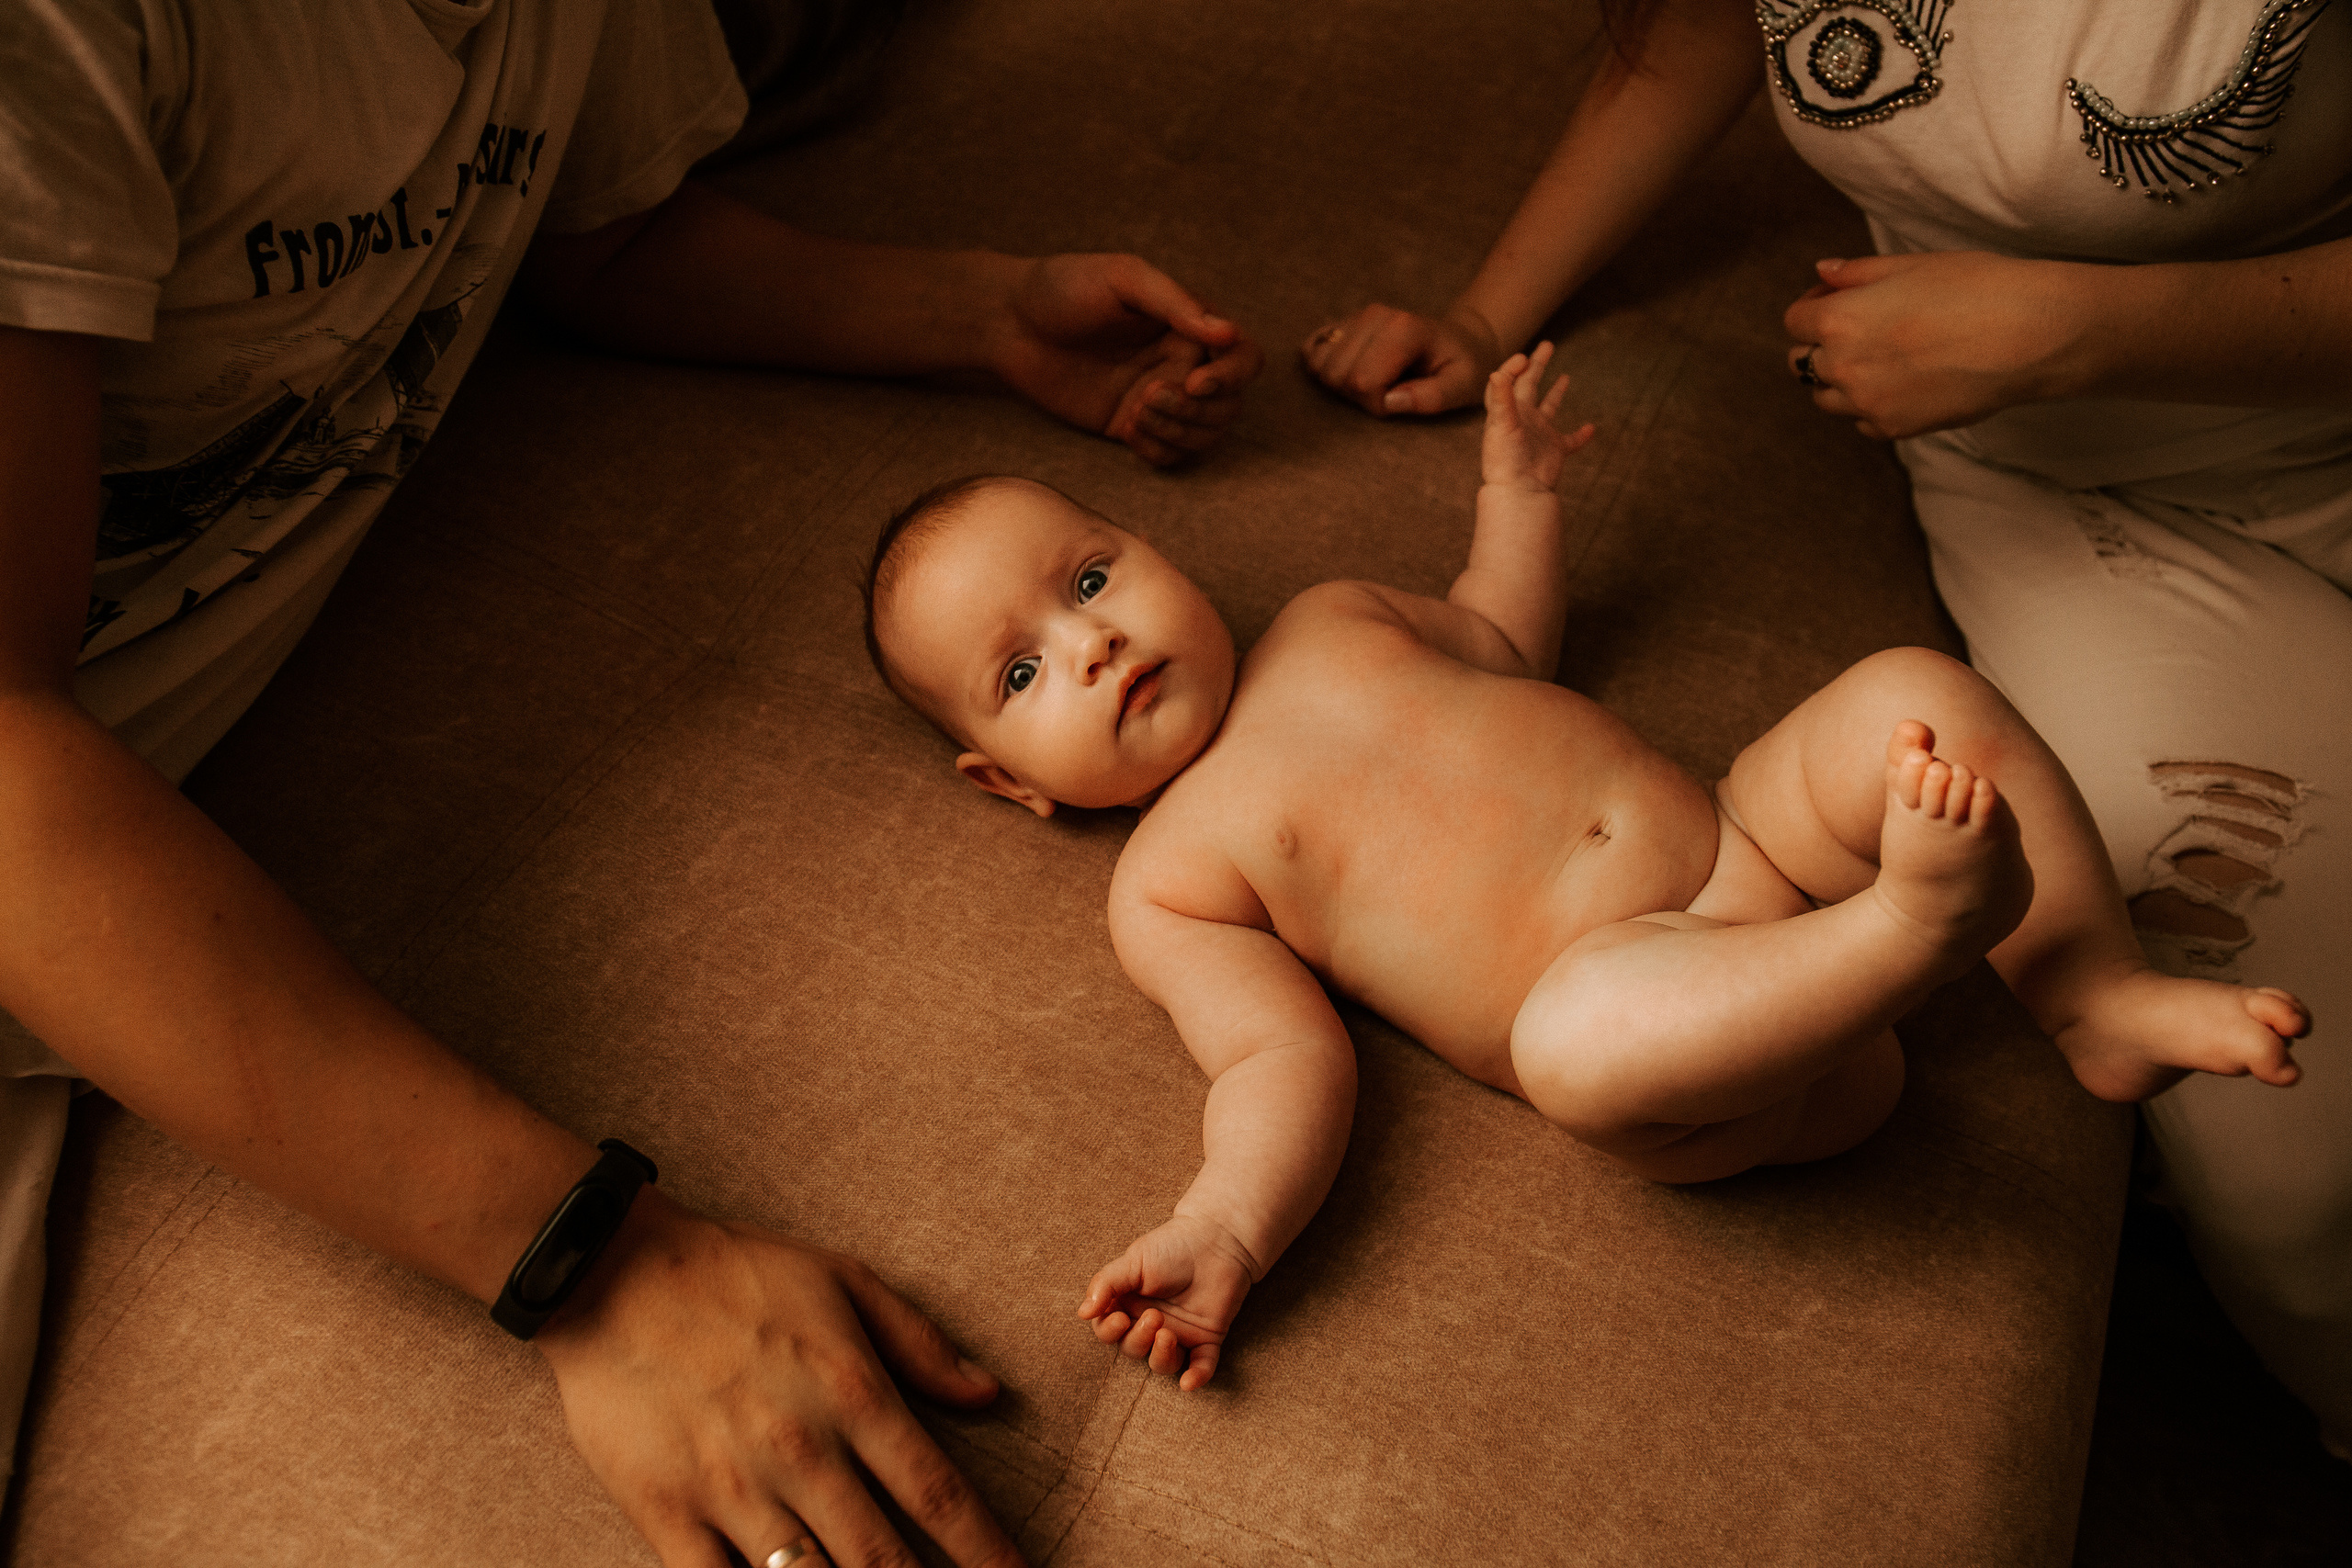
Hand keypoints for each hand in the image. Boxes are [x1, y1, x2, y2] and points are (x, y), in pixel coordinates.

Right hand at [537, 1192, 1021, 1567]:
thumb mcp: (845, 1282)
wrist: (613, 1272)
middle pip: (885, 1561)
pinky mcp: (667, 1514)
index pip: (939, 1496)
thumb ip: (921, 1344)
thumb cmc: (737, 1272)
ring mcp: (733, 1489)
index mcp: (854, 1394)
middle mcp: (802, 1452)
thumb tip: (990, 1393)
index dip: (988, 1553)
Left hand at [990, 253, 1261, 465]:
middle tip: (1146, 397)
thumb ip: (1175, 303)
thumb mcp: (1121, 279)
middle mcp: (1181, 362)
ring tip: (1135, 413)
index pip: (1244, 358)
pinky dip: (1160, 451)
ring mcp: (1157, 397)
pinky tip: (1130, 432)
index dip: (1231, 378)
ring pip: (1204, 434)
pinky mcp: (1130, 425)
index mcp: (1189, 324)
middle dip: (1195, 411)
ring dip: (1178, 432)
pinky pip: (1169, 454)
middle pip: (1229, 405)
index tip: (1192, 383)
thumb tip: (1227, 332)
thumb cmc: (1063, 287)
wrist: (1008, 323)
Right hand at [1075, 1213, 1258, 1390]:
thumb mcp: (1134, 1261)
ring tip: (1167, 1335)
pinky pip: (1202, 1366)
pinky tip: (1189, 1383)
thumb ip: (1107, 1284)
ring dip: (1160, 1357)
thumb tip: (1083, 1313)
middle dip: (1138, 1339)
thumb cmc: (1172, 1246)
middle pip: (1133, 1349)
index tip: (1120, 1318)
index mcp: (1128, 1303)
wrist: (1217, 1239)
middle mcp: (1151, 1323)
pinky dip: (1197, 1377)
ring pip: (1162, 1364)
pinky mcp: (1207, 1338)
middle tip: (1154, 1317)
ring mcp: (1179, 1333)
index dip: (1109, 1332)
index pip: (1108, 1330)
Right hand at [1302, 301, 1503, 415]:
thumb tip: (1390, 401)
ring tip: (1373, 383)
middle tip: (1388, 393)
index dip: (1377, 404)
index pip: (1363, 380)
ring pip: (1319, 365)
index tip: (1401, 401)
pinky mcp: (1343, 323)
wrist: (1460, 339)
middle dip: (1358, 396)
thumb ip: (1432, 397)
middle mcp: (1375, 315)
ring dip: (1340, 385)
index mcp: (1404, 329)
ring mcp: (1356, 316)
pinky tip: (1351, 371)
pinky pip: (1311, 350)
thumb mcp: (1462, 386)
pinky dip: (1323, 368)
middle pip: (1337, 374)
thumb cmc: (1463, 366)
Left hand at [1482, 341, 1592, 491]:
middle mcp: (1523, 420)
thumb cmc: (1505, 461)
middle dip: (1537, 365)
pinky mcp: (1555, 451)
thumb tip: (1496, 372)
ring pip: (1549, 408)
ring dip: (1556, 392)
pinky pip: (1571, 441)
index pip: (1508, 381)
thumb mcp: (1502, 425)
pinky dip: (1581, 435)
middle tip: (1548, 345)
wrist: (1519, 492)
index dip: (1514, 367)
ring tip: (1565, 376)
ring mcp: (1540, 434)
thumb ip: (1501, 398)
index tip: (1526, 357)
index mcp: (1508, 411)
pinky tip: (1591, 428)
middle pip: (1530, 385)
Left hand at [1782, 252, 2083, 439]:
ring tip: (1883, 358)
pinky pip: (1862, 422)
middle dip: (1820, 345)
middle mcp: (1843, 366)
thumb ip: (1858, 273)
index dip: (1813, 307)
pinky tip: (1903, 384)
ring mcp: (1867, 403)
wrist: (2029, 336)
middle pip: (1801, 363)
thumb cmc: (1977, 288)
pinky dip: (1871, 406)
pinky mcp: (1895, 428)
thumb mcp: (1912, 264)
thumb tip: (1823, 272)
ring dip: (1840, 380)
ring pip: (1827, 398)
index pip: (1794, 321)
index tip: (1837, 299)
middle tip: (1859, 329)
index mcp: (1840, 320)